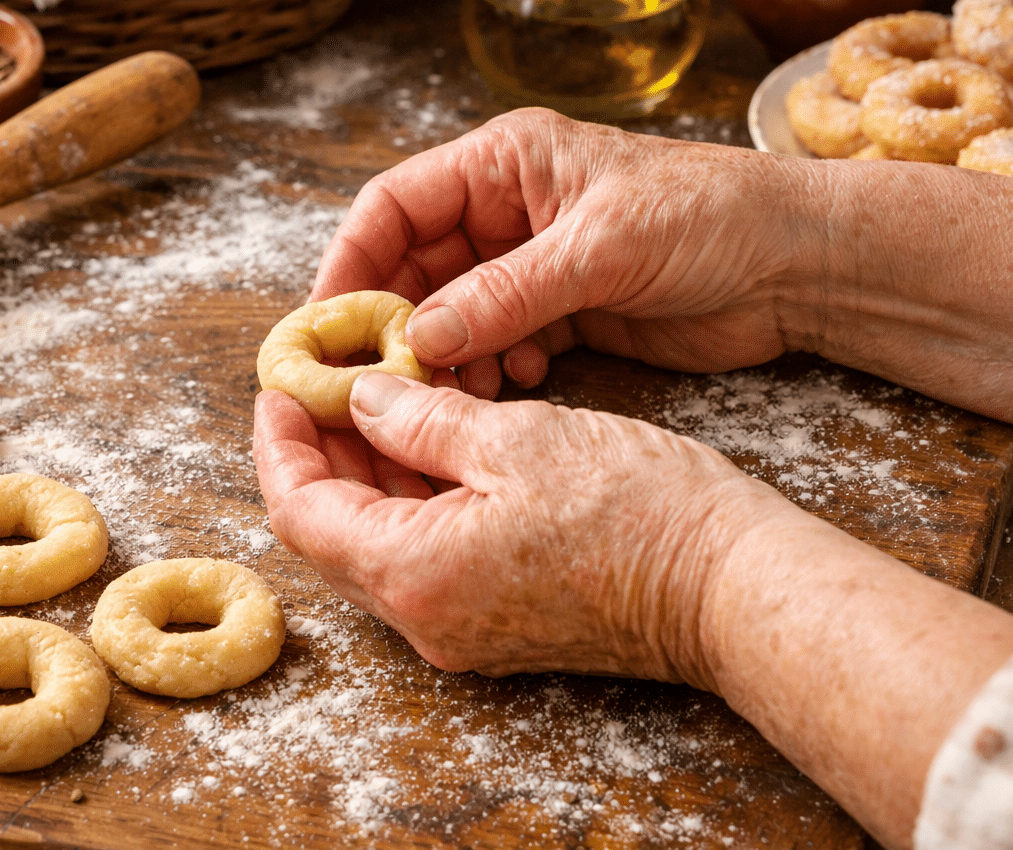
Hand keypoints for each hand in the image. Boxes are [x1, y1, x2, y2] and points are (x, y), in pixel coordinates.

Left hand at [253, 372, 782, 681]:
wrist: (731, 588)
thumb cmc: (637, 510)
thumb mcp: (514, 440)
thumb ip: (420, 420)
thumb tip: (362, 399)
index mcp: (412, 573)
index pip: (299, 510)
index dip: (280, 444)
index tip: (281, 388)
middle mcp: (425, 617)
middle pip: (333, 532)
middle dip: (322, 454)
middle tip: (326, 384)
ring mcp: (463, 628)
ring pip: (380, 544)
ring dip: (369, 474)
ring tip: (378, 399)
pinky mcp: (501, 622)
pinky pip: (427, 558)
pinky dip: (415, 500)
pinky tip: (433, 442)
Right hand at [311, 107, 820, 398]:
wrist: (797, 262)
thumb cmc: (711, 217)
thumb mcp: (600, 248)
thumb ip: (506, 295)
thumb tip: (421, 342)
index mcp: (505, 163)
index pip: (396, 204)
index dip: (354, 260)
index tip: (328, 323)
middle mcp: (508, 209)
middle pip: (415, 267)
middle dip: (399, 324)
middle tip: (384, 380)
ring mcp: (533, 263)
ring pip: (453, 315)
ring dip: (449, 356)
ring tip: (464, 390)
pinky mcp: (563, 311)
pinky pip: (499, 345)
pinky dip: (495, 371)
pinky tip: (522, 384)